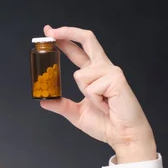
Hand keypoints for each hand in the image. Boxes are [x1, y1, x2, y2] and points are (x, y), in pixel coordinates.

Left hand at [39, 25, 156, 163]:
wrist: (123, 135)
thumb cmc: (106, 124)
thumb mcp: (76, 113)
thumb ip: (61, 105)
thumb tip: (44, 101)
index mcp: (94, 73)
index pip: (78, 50)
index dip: (65, 39)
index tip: (50, 32)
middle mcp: (103, 68)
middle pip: (87, 39)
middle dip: (67, 32)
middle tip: (50, 31)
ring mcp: (110, 71)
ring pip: (80, 75)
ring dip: (86, 94)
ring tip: (101, 104)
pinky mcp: (116, 79)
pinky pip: (91, 87)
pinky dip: (95, 100)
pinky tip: (107, 105)